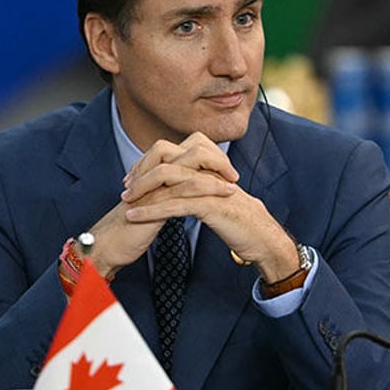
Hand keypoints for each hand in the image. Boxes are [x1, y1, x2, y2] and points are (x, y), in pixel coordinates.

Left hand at [119, 133, 299, 282]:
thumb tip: (178, 185)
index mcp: (208, 166)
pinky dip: (151, 210)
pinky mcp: (211, 205)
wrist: (264, 237)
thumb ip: (199, 186)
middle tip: (126, 187)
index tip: (133, 177)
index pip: (172, 151)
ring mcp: (209, 186)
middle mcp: (208, 171)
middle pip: (166, 158)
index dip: (149, 161)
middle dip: (142, 172)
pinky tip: (135, 216)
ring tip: (125, 201)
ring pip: (168, 179)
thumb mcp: (216, 197)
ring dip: (142, 191)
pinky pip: (175, 204)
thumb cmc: (239, 220)